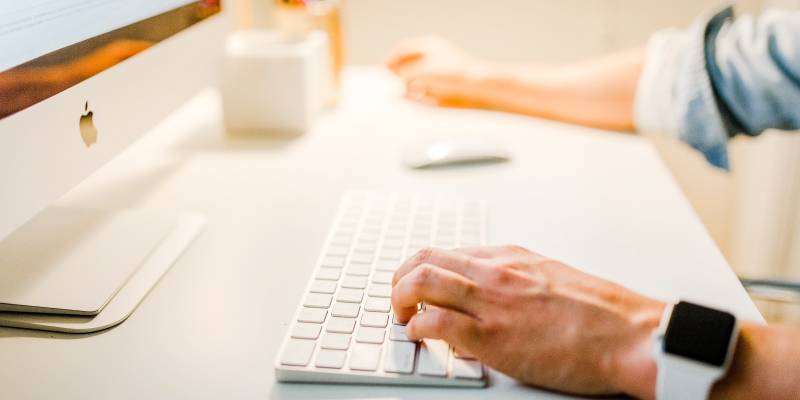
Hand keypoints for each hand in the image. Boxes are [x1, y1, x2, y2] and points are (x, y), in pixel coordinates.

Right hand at [384, 35, 489, 107]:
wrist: (480, 88)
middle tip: (396, 85)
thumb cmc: (455, 74)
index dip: (390, 60)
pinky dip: (421, 98)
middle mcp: (433, 58)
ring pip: (415, 82)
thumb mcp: (423, 72)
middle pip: (407, 66)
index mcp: (429, 46)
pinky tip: (425, 100)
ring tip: (413, 94)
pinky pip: (425, 93)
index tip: (384, 72)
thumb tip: (396, 81)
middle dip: (401, 77)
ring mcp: (438, 74)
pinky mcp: (444, 89)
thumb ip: (404, 75)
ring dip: (411, 88)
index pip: (402, 50)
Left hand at [391, 245, 664, 398]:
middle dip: (401, 278)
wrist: (629, 334)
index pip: (448, 252)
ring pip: (421, 282)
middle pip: (424, 259)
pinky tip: (420, 337)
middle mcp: (494, 271)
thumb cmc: (600, 313)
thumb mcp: (552, 279)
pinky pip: (434, 324)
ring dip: (399, 299)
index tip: (417, 283)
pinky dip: (417, 329)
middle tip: (398, 297)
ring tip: (401, 315)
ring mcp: (490, 301)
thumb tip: (487, 298)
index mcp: (509, 257)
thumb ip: (515, 284)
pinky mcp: (491, 335)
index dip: (423, 268)